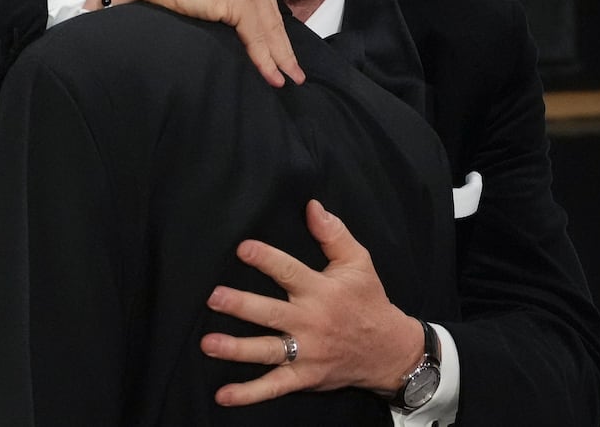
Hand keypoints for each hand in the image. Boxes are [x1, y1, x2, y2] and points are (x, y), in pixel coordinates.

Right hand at [95, 0, 302, 85]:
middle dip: (284, 46)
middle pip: (273, 16)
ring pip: (270, 30)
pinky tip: (274, 77)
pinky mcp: (240, 0)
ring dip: (280, 58)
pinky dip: (266, 61)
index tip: (281, 46)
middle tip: (294, 70)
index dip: (274, 26)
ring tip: (289, 79)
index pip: (266, 0)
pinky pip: (258, 39)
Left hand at [200, 200, 423, 403]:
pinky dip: (249, 393)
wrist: (390, 351)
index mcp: (321, 291)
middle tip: (213, 297)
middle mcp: (311, 322)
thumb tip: (312, 206)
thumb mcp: (358, 262)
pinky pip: (274, 387)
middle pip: (271, 313)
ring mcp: (307, 353)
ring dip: (237, 349)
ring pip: (267, 351)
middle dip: (241, 305)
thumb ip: (333, 233)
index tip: (242, 248)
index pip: (289, 272)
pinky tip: (224, 395)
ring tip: (209, 343)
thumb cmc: (369, 301)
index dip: (266, 259)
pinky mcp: (305, 377)